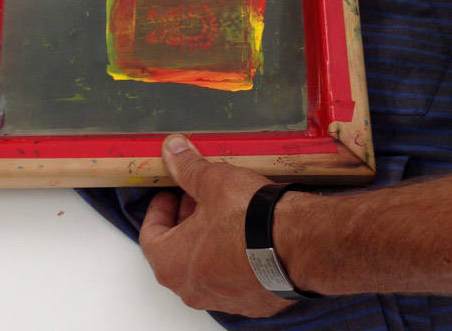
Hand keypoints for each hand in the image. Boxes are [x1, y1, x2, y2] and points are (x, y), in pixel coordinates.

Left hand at [139, 134, 294, 316]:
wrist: (300, 244)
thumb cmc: (248, 217)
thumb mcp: (211, 181)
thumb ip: (187, 166)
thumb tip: (172, 149)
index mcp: (172, 263)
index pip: (150, 235)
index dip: (159, 209)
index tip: (169, 193)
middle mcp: (193, 289)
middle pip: (177, 251)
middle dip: (185, 220)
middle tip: (196, 196)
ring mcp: (224, 299)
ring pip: (205, 265)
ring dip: (208, 238)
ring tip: (223, 209)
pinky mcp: (254, 301)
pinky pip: (234, 276)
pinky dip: (234, 255)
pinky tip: (248, 232)